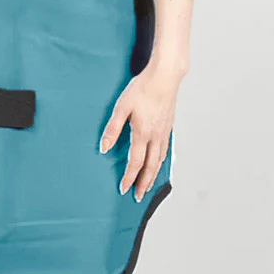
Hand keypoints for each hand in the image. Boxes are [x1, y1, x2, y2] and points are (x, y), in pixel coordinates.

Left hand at [99, 62, 182, 200]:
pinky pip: (165, 150)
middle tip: (139, 196)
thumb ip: (113, 128)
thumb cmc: (142, 88)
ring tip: (148, 185)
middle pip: (150, 166)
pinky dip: (161, 162)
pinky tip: (159, 162)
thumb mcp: (122, 106)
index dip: (129, 177)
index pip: (135, 162)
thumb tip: (104, 148)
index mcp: (142, 133)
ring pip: (160, 160)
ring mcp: (164, 132)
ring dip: (153, 175)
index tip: (124, 189)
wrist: (165, 77)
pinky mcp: (169, 126)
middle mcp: (156, 136)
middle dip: (143, 183)